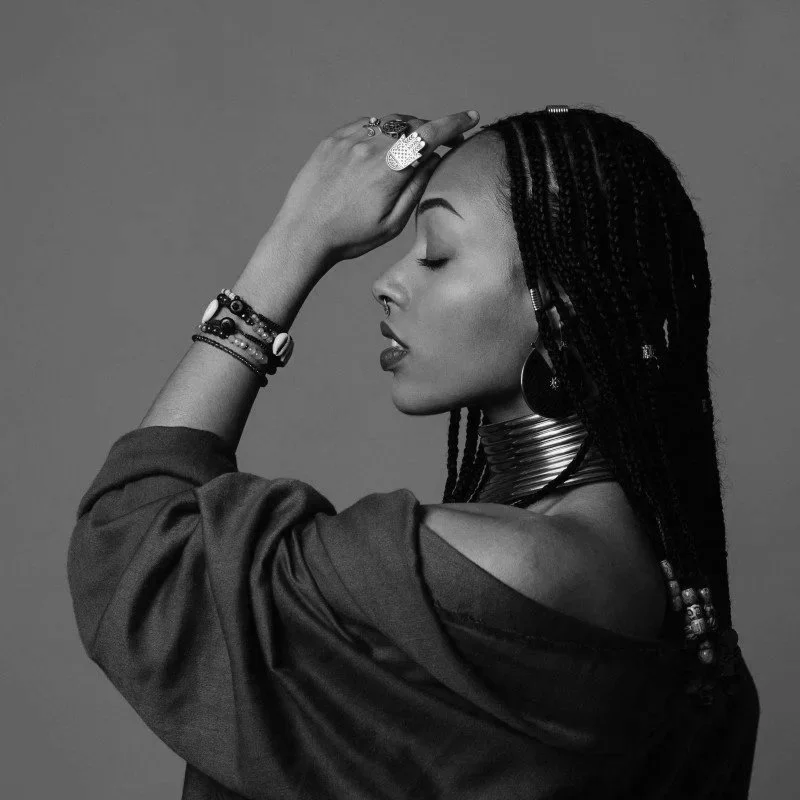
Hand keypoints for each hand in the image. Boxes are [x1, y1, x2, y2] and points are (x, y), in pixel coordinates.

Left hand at [272, 111, 479, 266]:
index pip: (431, 135)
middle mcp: (370, 146)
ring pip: (389, 123)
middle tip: (443, 144)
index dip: (454, 124)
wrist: (303, 235)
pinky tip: (382, 148)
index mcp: (390, 168)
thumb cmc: (350, 237)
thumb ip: (416, 188)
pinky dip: (381, 132)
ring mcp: (348, 140)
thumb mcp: (392, 223)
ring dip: (406, 130)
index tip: (471, 118)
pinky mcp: (332, 141)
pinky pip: (365, 126)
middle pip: (412, 125)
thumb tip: (433, 160)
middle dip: (431, 130)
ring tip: (411, 149)